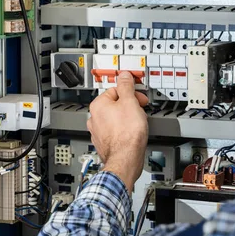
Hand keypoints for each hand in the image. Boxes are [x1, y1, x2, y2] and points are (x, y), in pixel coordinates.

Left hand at [87, 72, 148, 191]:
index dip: (130, 93)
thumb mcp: (130, 102)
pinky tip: (132, 134)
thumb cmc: (127, 134)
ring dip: (127, 119)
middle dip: (129, 106)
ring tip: (137, 123)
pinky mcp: (105, 143)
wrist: (126, 159)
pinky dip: (124, 131)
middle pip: (115, 105)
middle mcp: (94, 118)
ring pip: (115, 119)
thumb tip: (124, 76)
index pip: (115, 90)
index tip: (139, 97)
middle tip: (140, 110)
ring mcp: (98, 132)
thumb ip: (126, 86)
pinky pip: (115, 132)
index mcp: (98, 105)